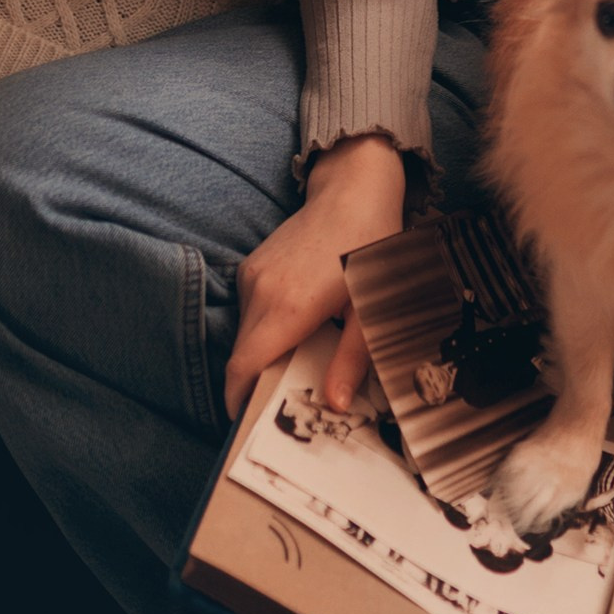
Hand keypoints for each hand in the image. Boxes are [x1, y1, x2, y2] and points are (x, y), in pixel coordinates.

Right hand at [223, 134, 407, 418]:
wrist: (354, 188)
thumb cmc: (371, 246)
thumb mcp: (373, 307)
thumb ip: (352, 358)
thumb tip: (336, 405)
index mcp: (287, 308)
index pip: (243, 368)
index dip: (240, 402)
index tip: (251, 425)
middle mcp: (260, 292)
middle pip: (241, 357)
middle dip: (256, 385)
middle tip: (288, 405)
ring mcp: (253, 276)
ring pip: (244, 335)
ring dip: (262, 356)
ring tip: (300, 365)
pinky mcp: (253, 266)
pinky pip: (250, 312)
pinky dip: (265, 331)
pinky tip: (300, 329)